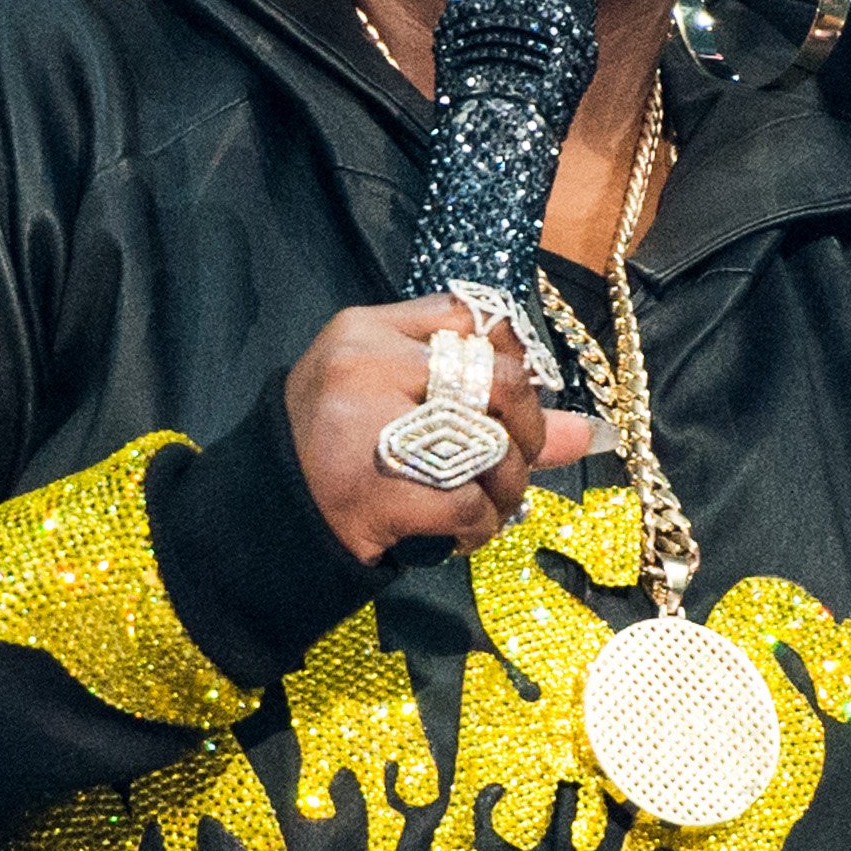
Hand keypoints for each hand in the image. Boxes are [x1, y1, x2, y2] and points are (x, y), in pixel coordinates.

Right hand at [286, 294, 603, 562]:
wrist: (265, 516)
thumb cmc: (330, 449)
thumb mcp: (385, 401)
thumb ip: (480, 405)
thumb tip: (586, 432)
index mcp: (363, 331)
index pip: (469, 318)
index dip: (512, 361)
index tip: (511, 401)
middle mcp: (364, 367)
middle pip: (496, 380)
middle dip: (528, 430)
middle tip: (517, 461)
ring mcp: (366, 428)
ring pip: (490, 446)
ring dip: (508, 486)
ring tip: (490, 502)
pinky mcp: (373, 491)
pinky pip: (467, 503)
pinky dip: (481, 525)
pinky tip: (463, 531)